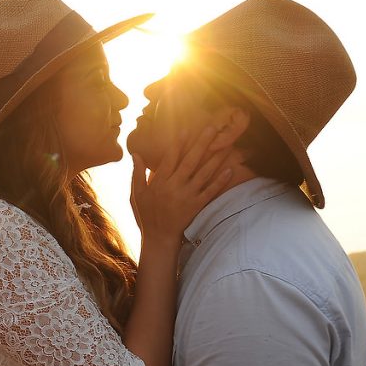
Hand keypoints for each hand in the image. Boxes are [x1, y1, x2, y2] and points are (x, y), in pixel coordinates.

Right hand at [131, 125, 233, 245]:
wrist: (158, 238)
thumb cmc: (146, 215)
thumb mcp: (136, 194)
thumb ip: (137, 173)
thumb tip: (136, 154)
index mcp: (159, 181)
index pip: (171, 157)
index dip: (179, 143)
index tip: (187, 129)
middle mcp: (174, 186)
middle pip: (190, 160)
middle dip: (201, 143)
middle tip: (212, 128)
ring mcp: (186, 196)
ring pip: (203, 173)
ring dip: (215, 158)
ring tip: (225, 145)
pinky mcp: (196, 205)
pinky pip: (210, 191)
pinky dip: (220, 181)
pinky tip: (230, 169)